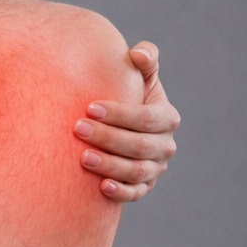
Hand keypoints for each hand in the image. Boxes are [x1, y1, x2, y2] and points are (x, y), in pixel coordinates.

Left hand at [74, 42, 179, 202]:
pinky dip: (121, 192)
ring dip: (110, 165)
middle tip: (78, 129)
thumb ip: (145, 59)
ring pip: (137, 172)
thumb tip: (138, 54)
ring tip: (82, 157)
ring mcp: (155, 168)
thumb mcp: (139, 75)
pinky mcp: (143, 187)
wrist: (117, 124)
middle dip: (108, 138)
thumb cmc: (126, 94)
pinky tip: (101, 187)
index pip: (146, 118)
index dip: (120, 114)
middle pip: (140, 146)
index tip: (90, 108)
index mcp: (167, 117)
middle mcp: (165, 145)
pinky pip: (135, 193)